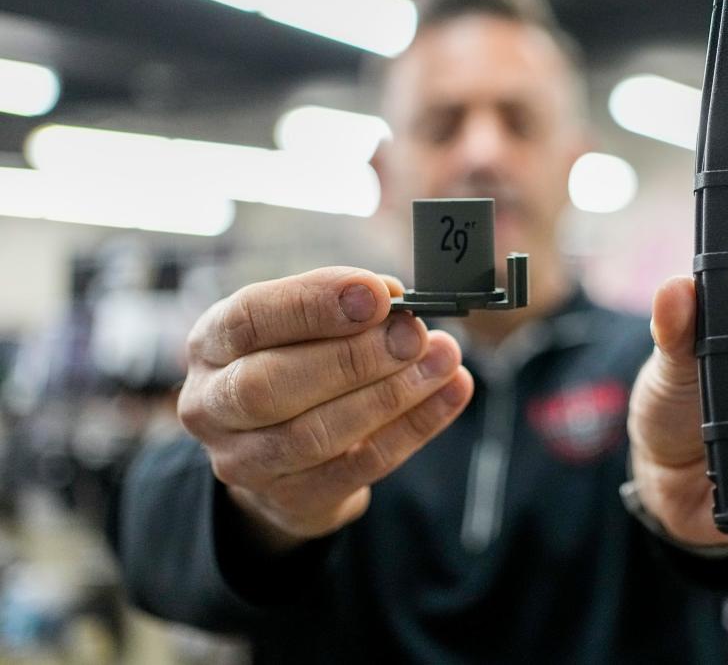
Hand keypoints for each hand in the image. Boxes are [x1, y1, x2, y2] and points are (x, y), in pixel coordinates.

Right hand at [177, 267, 472, 551]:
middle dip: (353, 357)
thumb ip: (342, 308)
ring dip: (391, 394)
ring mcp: (244, 462)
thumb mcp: (302, 326)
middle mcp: (211, 405)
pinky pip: (357, 468)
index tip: (377, 293)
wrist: (280, 455)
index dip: (313, 304)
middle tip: (414, 334)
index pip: (248, 319)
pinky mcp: (291, 500)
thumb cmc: (297, 365)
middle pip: (271, 385)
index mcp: (211, 345)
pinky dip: (413, 428)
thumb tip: (393, 298)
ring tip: (444, 362)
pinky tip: (450, 395)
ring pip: (314, 434)